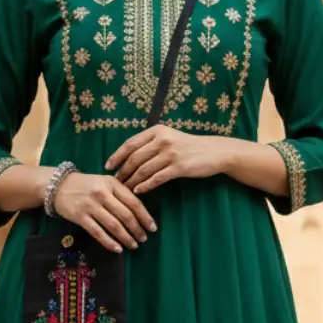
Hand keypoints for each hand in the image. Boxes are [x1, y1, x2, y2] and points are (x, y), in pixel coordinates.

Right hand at [52, 172, 156, 252]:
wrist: (58, 185)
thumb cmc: (86, 184)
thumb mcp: (104, 182)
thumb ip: (120, 192)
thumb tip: (140, 211)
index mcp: (111, 183)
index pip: (133, 202)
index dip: (145, 217)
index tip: (152, 227)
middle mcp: (102, 194)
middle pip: (126, 215)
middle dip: (137, 229)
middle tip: (143, 239)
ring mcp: (90, 206)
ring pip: (114, 225)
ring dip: (126, 238)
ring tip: (134, 245)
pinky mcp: (80, 217)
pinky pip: (98, 233)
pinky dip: (109, 242)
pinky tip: (118, 249)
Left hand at [106, 125, 228, 194]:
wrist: (215, 151)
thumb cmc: (189, 146)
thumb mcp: (169, 137)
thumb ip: (151, 143)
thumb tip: (128, 156)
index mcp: (157, 131)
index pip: (130, 144)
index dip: (117, 156)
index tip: (108, 166)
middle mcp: (162, 140)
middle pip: (135, 158)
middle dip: (122, 171)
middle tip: (115, 182)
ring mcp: (171, 153)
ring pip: (144, 169)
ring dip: (132, 181)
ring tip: (124, 189)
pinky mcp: (179, 167)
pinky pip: (157, 178)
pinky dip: (145, 185)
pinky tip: (138, 191)